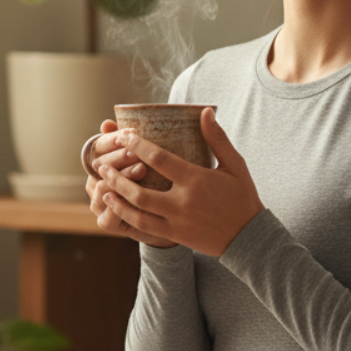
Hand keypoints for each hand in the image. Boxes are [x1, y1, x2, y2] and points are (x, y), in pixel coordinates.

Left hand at [98, 107, 263, 256]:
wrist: (249, 238)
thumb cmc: (242, 197)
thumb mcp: (235, 165)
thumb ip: (217, 138)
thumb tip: (205, 111)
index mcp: (196, 180)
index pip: (159, 159)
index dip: (137, 146)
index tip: (123, 136)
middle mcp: (183, 202)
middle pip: (140, 190)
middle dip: (117, 177)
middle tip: (101, 165)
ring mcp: (177, 222)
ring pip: (137, 212)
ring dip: (117, 199)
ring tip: (102, 187)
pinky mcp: (175, 236)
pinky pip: (144, 229)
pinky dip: (126, 219)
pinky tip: (114, 210)